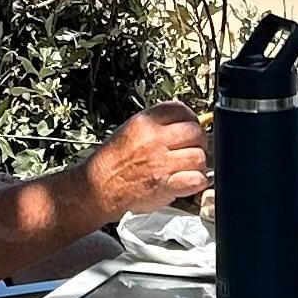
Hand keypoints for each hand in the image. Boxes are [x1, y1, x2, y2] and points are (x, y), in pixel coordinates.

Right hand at [82, 102, 209, 218]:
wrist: (97, 188)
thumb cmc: (111, 162)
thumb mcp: (130, 130)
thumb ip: (156, 124)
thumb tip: (182, 122)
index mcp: (144, 123)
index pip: (180, 109)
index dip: (190, 118)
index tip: (191, 126)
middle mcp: (154, 141)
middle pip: (195, 132)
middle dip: (198, 141)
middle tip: (193, 148)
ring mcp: (161, 163)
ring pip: (200, 156)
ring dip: (199, 163)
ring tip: (190, 167)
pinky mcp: (166, 186)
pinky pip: (196, 180)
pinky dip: (197, 182)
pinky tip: (188, 181)